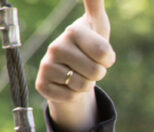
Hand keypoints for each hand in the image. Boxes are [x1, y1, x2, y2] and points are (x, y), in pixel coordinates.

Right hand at [35, 0, 114, 131]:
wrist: (70, 67)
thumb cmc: (90, 45)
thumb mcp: (99, 26)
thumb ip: (96, 6)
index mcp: (73, 31)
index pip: (105, 55)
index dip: (108, 60)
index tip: (101, 54)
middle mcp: (56, 46)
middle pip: (96, 73)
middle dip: (98, 73)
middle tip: (88, 65)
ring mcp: (47, 65)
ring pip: (83, 86)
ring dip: (86, 84)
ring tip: (78, 73)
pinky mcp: (42, 84)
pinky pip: (71, 97)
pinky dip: (74, 95)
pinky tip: (67, 84)